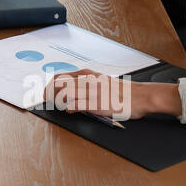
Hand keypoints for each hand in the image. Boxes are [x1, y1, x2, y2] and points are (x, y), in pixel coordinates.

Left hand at [42, 69, 179, 119]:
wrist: (140, 96)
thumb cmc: (122, 91)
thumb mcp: (102, 81)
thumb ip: (87, 83)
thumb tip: (71, 90)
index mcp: (88, 74)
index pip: (60, 76)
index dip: (49, 85)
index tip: (45, 92)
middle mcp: (88, 81)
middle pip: (58, 84)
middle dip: (48, 93)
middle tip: (44, 100)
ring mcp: (92, 92)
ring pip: (65, 94)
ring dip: (57, 101)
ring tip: (56, 105)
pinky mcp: (97, 104)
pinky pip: (77, 105)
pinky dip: (69, 108)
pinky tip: (68, 110)